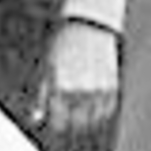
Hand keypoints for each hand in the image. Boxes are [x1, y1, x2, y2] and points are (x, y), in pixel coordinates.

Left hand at [37, 21, 119, 139]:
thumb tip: (36, 118)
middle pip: (78, 123)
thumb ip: (42, 96)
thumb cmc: (61, 48)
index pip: (60, 122)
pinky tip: (93, 103)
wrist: (88, 27)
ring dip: (86, 117)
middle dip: (71, 122)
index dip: (57, 123)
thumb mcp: (46, 70)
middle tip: (69, 115)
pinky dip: (101, 110)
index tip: (57, 120)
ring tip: (80, 107)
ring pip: (94, 119)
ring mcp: (99, 90)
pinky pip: (108, 109)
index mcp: (61, 89)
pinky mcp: (113, 85)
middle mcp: (81, 92)